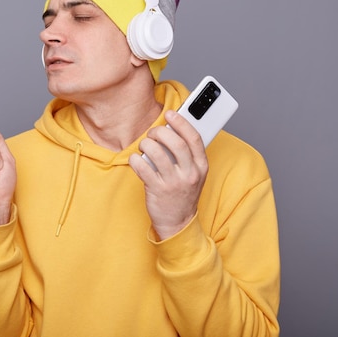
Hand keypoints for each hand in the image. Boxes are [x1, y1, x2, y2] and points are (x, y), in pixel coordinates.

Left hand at [129, 110, 208, 239]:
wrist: (178, 223)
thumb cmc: (183, 193)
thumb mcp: (194, 174)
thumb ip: (187, 155)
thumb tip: (172, 130)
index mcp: (201, 166)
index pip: (194, 138)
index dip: (181, 122)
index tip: (170, 113)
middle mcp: (189, 174)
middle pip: (176, 143)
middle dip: (161, 132)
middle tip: (153, 132)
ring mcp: (173, 183)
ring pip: (157, 153)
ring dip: (147, 144)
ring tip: (144, 146)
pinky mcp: (157, 190)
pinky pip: (142, 168)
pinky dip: (136, 160)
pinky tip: (136, 160)